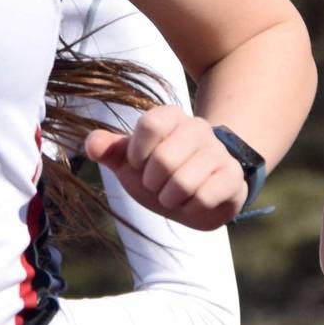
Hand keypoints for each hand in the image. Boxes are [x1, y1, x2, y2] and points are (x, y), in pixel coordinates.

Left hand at [84, 105, 246, 230]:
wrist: (199, 192)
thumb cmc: (159, 173)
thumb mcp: (131, 162)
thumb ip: (110, 151)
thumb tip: (90, 144)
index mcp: (170, 117)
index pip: (150, 124)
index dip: (138, 153)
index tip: (138, 163)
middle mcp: (197, 127)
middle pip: (164, 159)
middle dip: (152, 184)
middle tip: (157, 185)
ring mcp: (218, 151)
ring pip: (184, 182)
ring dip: (170, 199)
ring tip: (174, 194)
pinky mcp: (233, 176)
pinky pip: (204, 197)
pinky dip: (190, 208)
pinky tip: (193, 201)